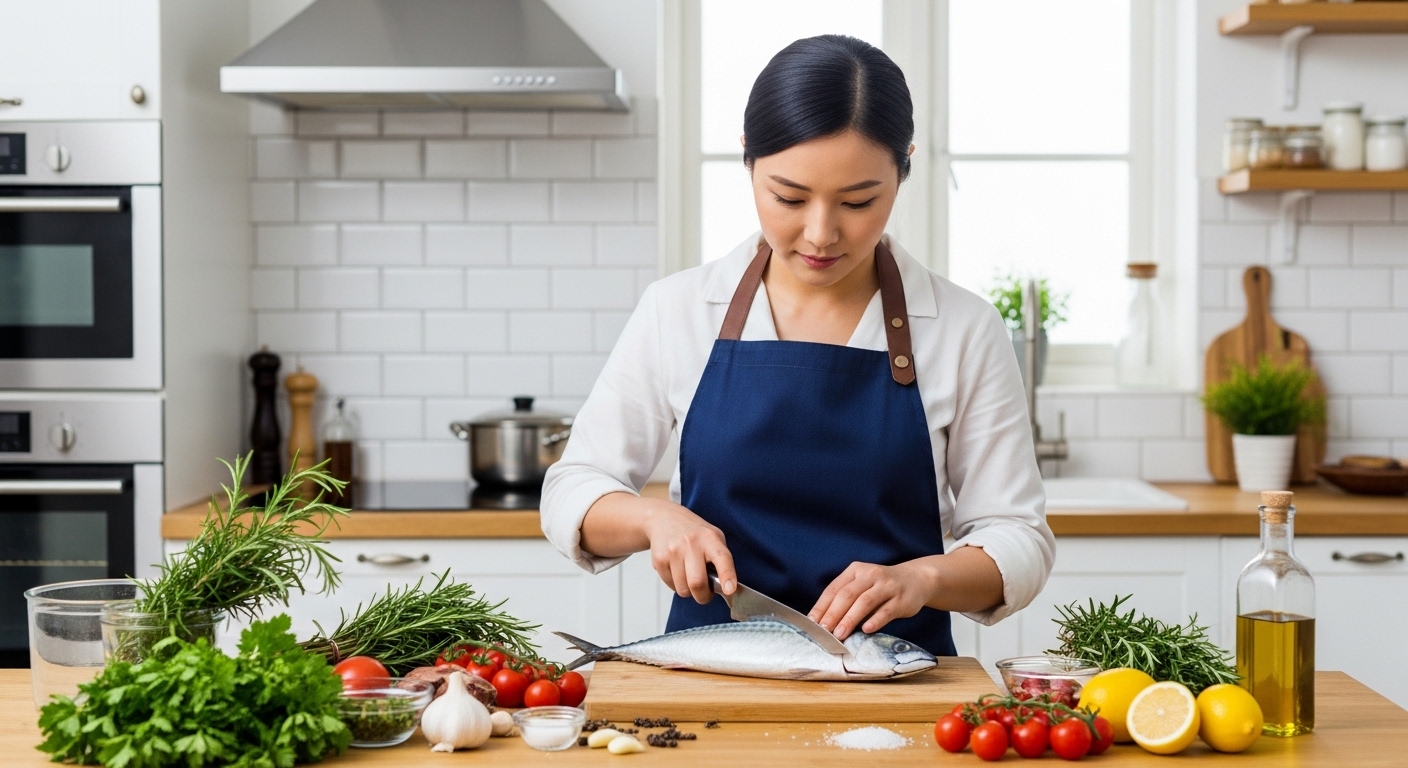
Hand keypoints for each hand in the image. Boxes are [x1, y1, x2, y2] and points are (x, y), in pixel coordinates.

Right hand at [642, 501, 736, 604]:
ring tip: (689, 576)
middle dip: (703, 596)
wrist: (663, 519)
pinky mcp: (659, 560)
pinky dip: (676, 585)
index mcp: (710, 538)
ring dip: (689, 591)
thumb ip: (721, 561)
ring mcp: (673, 551)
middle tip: (705, 593)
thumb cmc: (694, 533)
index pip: (722, 558)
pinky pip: (671, 586)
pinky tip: (677, 571)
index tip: (730, 590)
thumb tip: (727, 589)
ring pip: (683, 589)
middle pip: (697, 583)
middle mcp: (691, 543)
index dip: (727, 575)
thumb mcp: (713, 537)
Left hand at [808, 561, 937, 639]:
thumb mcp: (863, 585)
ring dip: (850, 619)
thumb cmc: (882, 587)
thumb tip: (824, 623)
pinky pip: (886, 610)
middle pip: (847, 594)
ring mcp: (887, 586)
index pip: (834, 589)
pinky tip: (866, 630)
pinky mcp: (901, 599)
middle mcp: (870, 575)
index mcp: (855, 570)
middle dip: (833, 614)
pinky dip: (875, 621)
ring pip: (865, 602)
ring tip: (840, 634)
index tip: (812, 623)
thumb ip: (846, 599)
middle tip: (823, 631)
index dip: (822, 606)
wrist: (916, 579)